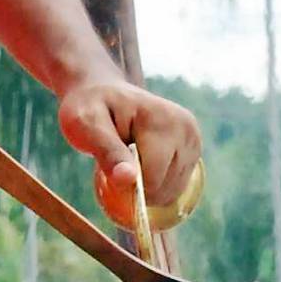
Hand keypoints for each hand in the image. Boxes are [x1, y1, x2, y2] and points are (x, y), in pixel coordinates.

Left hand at [57, 75, 203, 230]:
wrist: (103, 91)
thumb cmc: (90, 108)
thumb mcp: (86, 126)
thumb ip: (108, 152)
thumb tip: (129, 179)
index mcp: (161, 120)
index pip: (153, 179)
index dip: (128, 188)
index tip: (107, 172)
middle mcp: (185, 128)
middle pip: (166, 187)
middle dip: (138, 189)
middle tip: (116, 165)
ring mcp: (193, 138)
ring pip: (174, 190)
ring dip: (147, 189)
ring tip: (128, 163)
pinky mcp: (194, 148)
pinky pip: (178, 185)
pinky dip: (158, 186)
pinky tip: (142, 167)